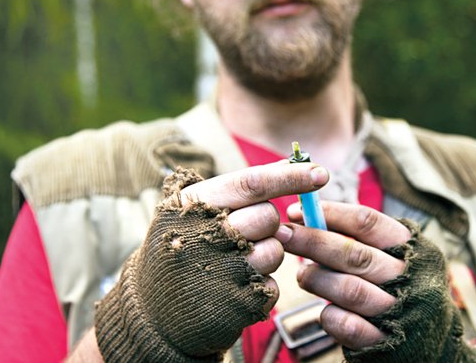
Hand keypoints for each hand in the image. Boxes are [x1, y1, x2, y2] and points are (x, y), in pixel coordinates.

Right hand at [94, 161, 328, 362]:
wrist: (154, 312)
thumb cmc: (184, 248)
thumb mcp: (194, 211)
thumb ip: (238, 189)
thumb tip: (288, 164)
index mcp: (194, 204)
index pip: (251, 183)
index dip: (290, 177)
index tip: (321, 173)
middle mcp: (204, 234)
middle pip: (267, 216)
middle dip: (269, 223)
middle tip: (247, 232)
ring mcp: (219, 271)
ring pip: (274, 250)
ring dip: (267, 254)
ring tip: (239, 260)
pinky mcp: (233, 304)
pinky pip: (272, 285)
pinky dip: (262, 284)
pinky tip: (236, 284)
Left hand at [277, 201, 410, 348]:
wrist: (432, 339)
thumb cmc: (399, 284)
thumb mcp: (393, 254)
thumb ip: (360, 238)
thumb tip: (308, 216)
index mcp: (411, 247)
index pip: (367, 222)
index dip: (329, 213)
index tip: (294, 211)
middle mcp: (408, 277)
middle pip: (354, 254)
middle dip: (312, 242)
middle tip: (283, 235)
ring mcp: (399, 311)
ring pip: (350, 290)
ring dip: (318, 279)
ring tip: (302, 275)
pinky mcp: (385, 342)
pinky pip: (349, 327)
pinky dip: (330, 315)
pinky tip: (323, 309)